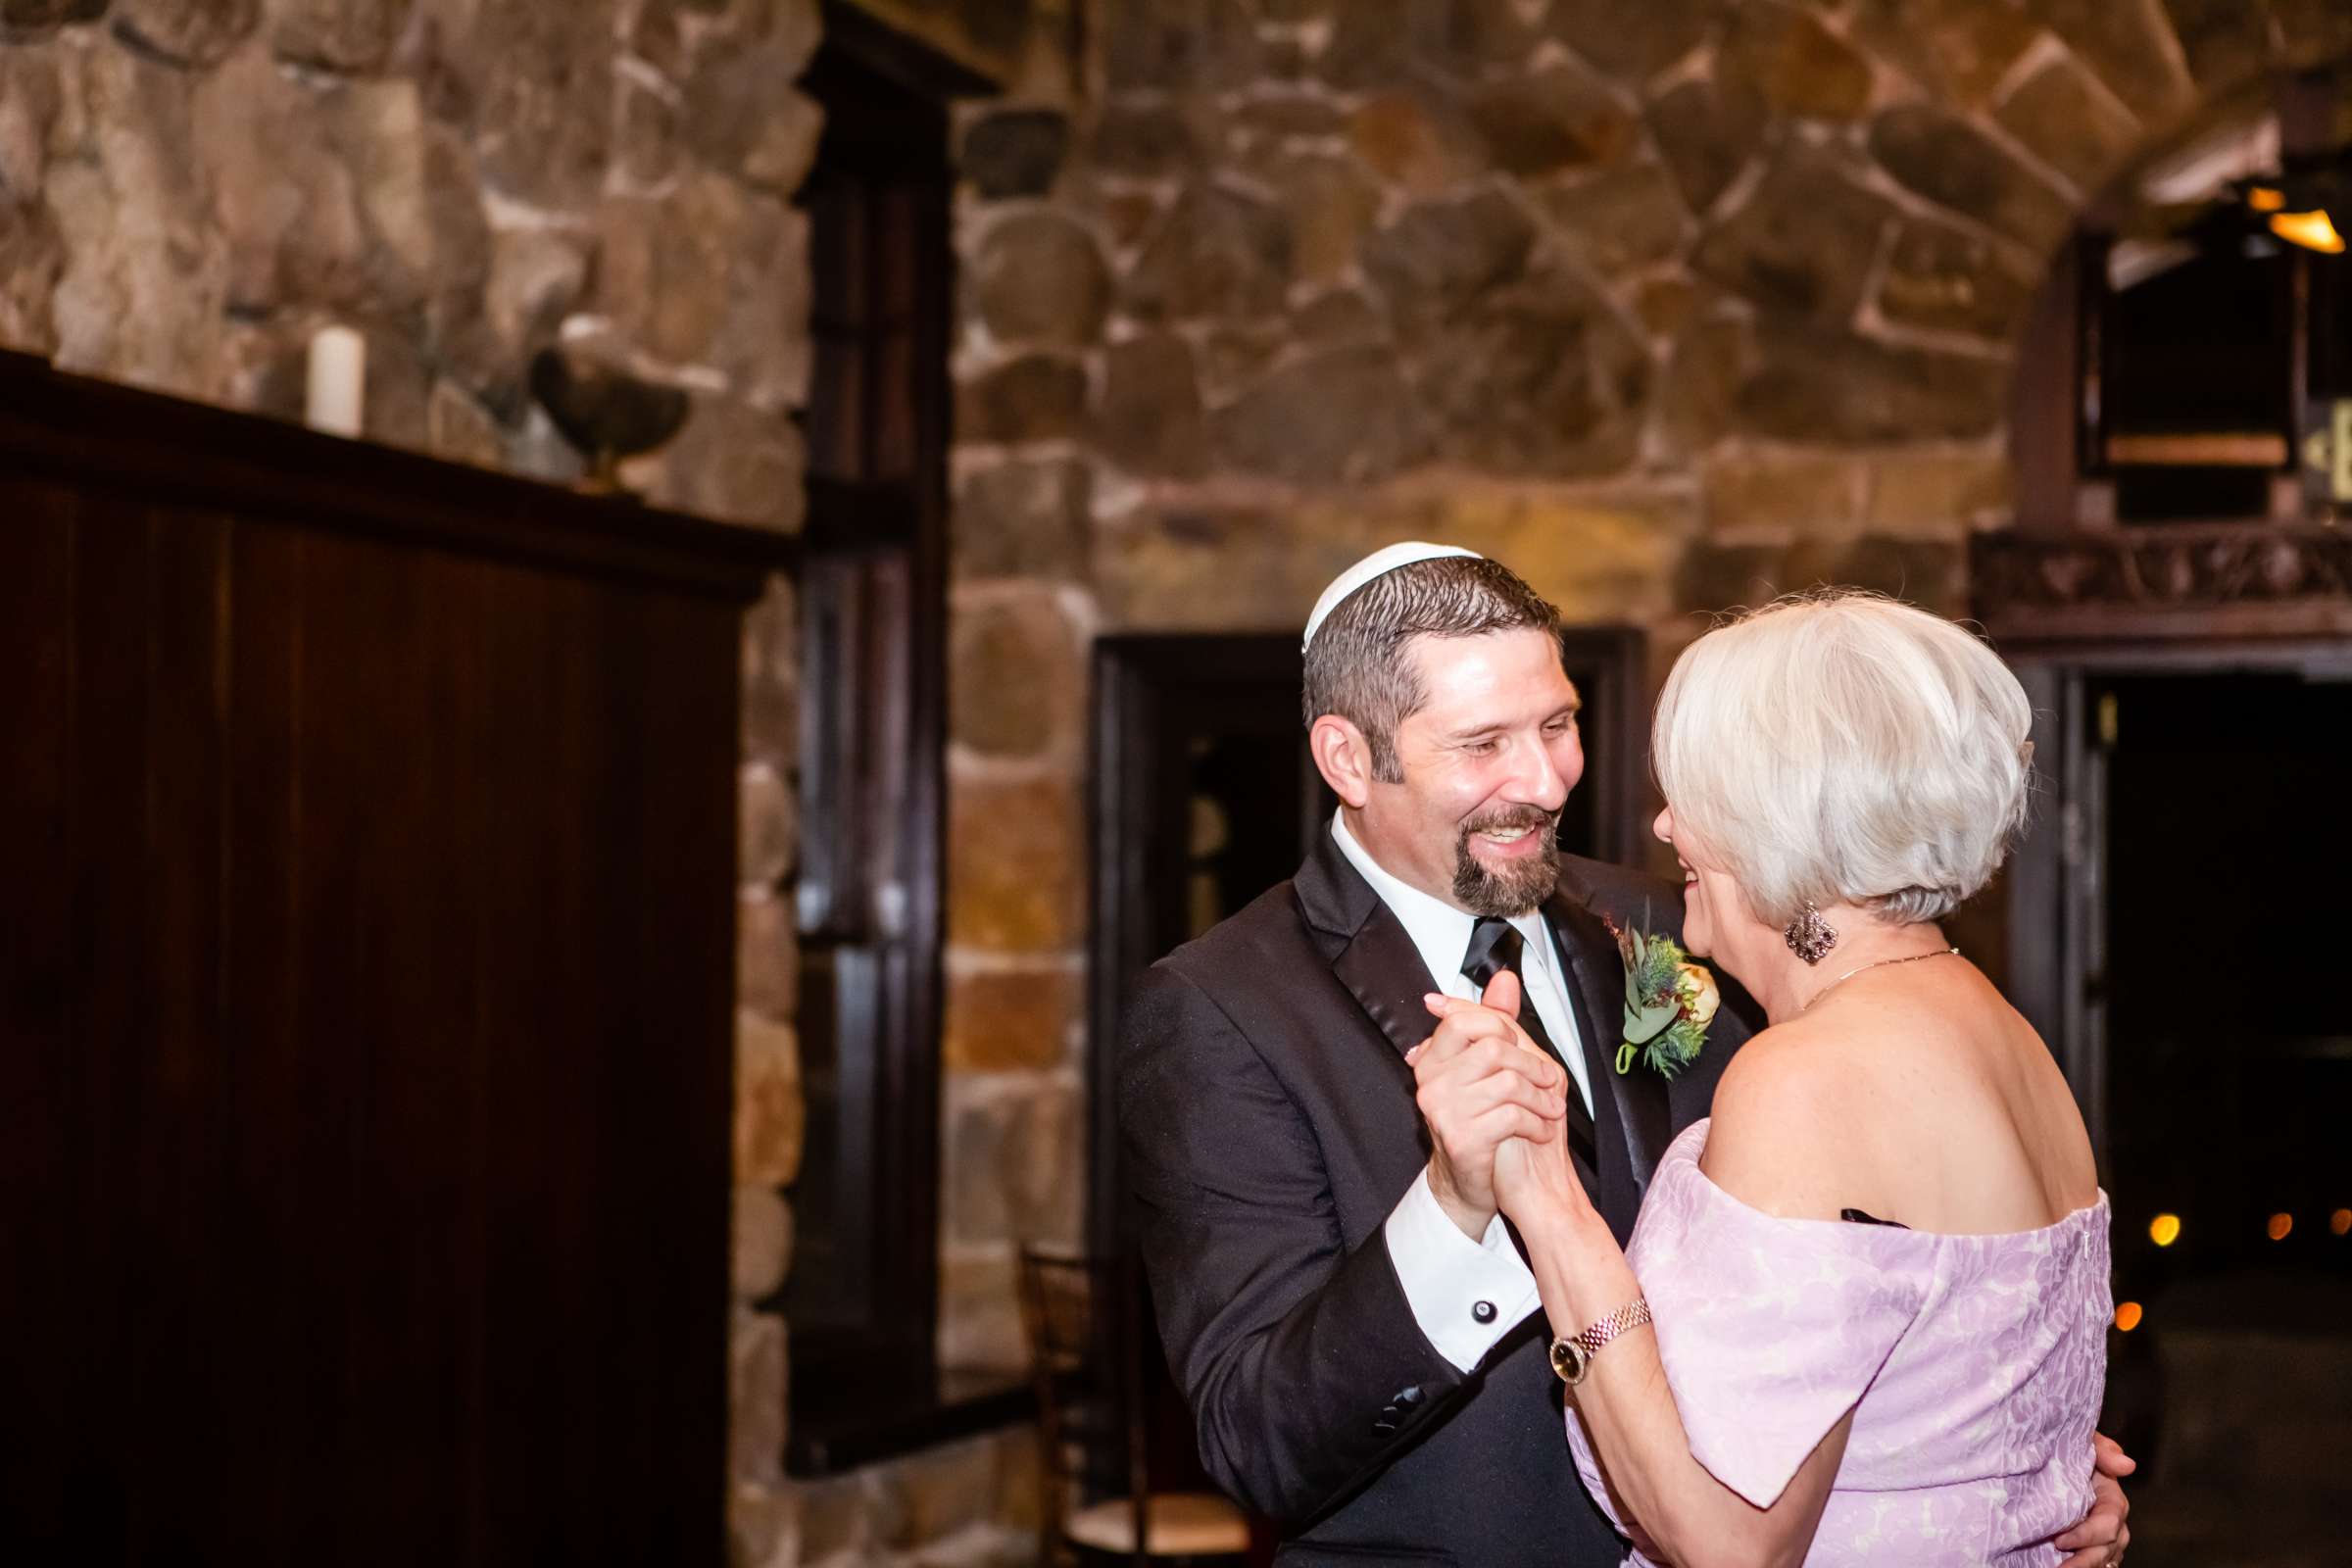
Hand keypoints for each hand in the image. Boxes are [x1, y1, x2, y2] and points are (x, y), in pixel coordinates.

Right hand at [1403, 969, 1567, 1237]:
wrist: (1468, 1182)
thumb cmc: (1478, 1120)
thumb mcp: (1481, 1069)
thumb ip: (1491, 1022)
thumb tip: (1506, 978)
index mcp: (1431, 1060)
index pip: (1464, 1021)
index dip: (1499, 1027)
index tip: (1516, 1044)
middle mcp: (1430, 1083)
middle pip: (1494, 1049)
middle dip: (1532, 1065)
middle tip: (1549, 1081)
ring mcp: (1443, 1112)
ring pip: (1509, 1083)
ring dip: (1541, 1098)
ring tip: (1551, 1109)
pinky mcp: (1462, 1139)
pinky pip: (1513, 1117)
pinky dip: (1537, 1124)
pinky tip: (1542, 1131)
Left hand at [2054, 1432, 2134, 1567]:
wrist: (2049, 1458)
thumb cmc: (2068, 1446)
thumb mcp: (2083, 1440)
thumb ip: (2102, 1449)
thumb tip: (2127, 1465)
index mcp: (2111, 1498)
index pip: (2109, 1522)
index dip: (2087, 1534)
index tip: (2059, 1540)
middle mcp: (2112, 1523)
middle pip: (2106, 1548)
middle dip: (2084, 1561)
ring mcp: (2101, 1539)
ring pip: (2101, 1561)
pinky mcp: (2087, 1547)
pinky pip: (2094, 1563)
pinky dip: (2080, 1567)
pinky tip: (2057, 1567)